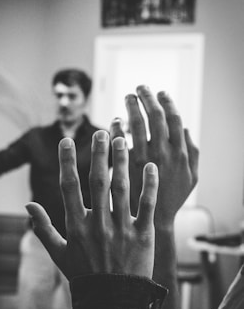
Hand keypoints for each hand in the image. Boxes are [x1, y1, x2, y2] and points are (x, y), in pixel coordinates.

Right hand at [25, 130, 158, 279]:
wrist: (112, 301)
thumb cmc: (84, 275)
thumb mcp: (59, 253)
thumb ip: (42, 228)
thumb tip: (27, 204)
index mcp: (77, 226)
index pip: (69, 187)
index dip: (67, 162)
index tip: (67, 141)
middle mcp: (98, 224)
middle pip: (98, 181)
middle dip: (99, 154)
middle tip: (101, 132)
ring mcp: (122, 229)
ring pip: (121, 188)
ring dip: (122, 162)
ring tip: (122, 139)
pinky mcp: (143, 235)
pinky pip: (146, 205)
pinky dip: (149, 185)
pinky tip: (150, 165)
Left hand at [111, 86, 198, 226]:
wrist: (153, 220)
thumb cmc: (174, 197)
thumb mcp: (192, 177)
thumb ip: (193, 151)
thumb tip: (184, 128)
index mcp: (181, 153)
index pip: (174, 119)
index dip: (167, 102)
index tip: (161, 92)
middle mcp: (163, 153)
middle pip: (155, 116)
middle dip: (148, 98)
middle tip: (141, 87)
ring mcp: (143, 160)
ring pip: (136, 125)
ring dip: (132, 107)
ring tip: (128, 97)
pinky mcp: (126, 167)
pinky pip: (120, 141)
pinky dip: (117, 128)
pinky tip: (115, 121)